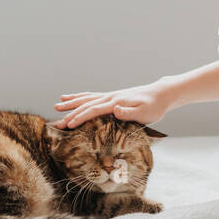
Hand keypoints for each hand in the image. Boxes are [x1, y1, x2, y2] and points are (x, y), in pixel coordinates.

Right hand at [54, 79, 175, 128]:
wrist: (161, 94)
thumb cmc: (154, 106)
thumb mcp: (145, 113)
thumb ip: (130, 112)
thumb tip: (115, 110)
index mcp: (116, 102)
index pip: (94, 110)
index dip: (80, 117)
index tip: (68, 124)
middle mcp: (110, 98)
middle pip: (86, 105)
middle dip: (70, 114)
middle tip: (57, 123)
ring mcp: (110, 96)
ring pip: (86, 98)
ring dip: (72, 103)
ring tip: (57, 105)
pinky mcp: (112, 97)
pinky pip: (92, 96)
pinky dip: (80, 97)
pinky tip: (73, 98)